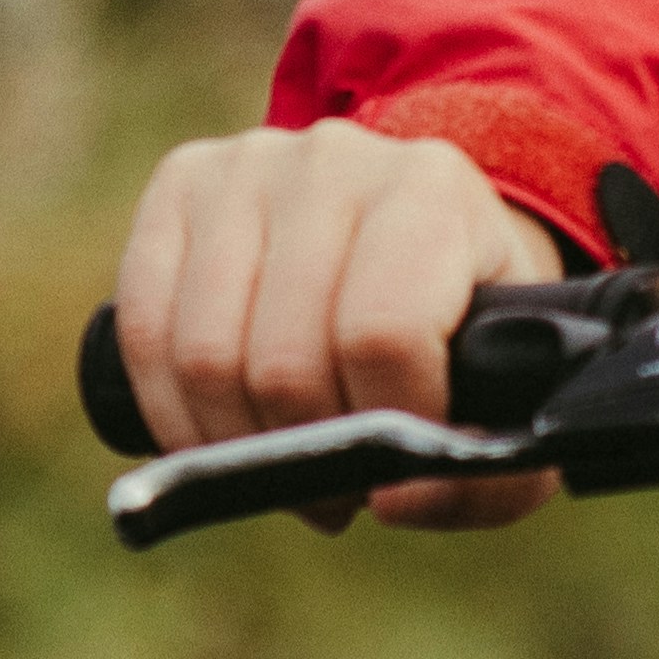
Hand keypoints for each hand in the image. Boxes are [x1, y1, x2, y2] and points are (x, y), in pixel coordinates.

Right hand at [110, 118, 568, 532]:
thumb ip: (483, 476)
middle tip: (334, 488)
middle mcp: (337, 158)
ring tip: (282, 463)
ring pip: (206, 354)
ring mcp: (249, 163)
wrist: (415, 229)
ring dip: (238, 447)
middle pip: (284, 358)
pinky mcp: (182, 183)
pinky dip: (173, 414)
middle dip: (306, 454)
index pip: (384, 334)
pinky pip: (144, 328)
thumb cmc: (463, 329)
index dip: (384, 428)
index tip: (400, 469)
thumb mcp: (513, 399)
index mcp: (434, 192)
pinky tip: (217, 438)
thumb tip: (390, 500)